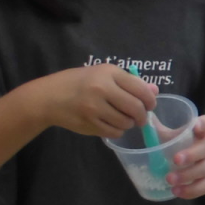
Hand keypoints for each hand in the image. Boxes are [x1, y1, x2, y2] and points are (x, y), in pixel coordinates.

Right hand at [32, 64, 153, 137]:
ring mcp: (94, 108)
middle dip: (143, 115)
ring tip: (122, 118)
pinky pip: (115, 132)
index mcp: (108, 73)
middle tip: (140, 117)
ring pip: (126, 122)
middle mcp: (101, 89)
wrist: (50, 97)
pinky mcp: (89, 124)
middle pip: (136, 108)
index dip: (150, 100)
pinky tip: (111, 123)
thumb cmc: (79, 82)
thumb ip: (129, 82)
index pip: (140, 89)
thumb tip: (154, 91)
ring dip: (129, 123)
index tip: (150, 105)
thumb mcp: (103, 74)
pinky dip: (118, 130)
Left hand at [167, 118, 204, 199]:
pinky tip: (176, 191)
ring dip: (187, 176)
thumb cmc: (189, 148)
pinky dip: (189, 191)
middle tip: (175, 159)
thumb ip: (163, 130)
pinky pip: (203, 188)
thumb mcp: (179, 137)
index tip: (197, 125)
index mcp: (201, 134)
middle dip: (191, 155)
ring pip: (203, 171)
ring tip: (169, 179)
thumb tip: (146, 121)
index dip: (204, 124)